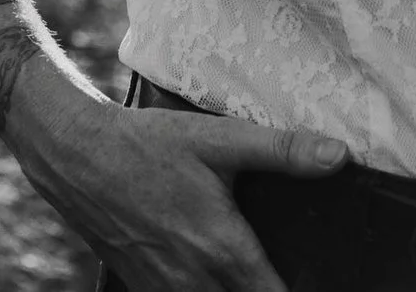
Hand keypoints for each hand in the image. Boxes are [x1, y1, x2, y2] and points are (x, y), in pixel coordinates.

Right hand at [6, 87, 348, 291]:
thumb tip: (339, 157)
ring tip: (253, 273)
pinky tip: (213, 273)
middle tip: (285, 273)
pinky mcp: (142, 286)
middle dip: (267, 291)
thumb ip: (283, 151)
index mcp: (222, 250)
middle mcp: (194, 280)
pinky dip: (204, 291)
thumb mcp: (220, 139)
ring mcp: (164, 288)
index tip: (319, 283)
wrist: (76, 155)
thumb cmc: (148, 145)